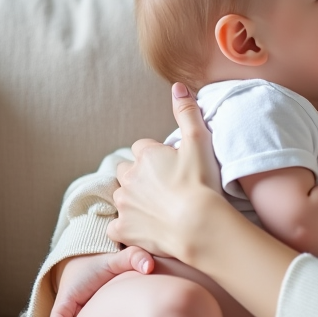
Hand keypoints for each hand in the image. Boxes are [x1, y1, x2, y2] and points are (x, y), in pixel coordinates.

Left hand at [107, 82, 232, 263]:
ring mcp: (124, 204)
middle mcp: (129, 177)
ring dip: (133, 200)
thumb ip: (187, 112)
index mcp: (145, 155)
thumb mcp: (199, 141)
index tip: (172, 166)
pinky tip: (142, 228)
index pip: (142, 148)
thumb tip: (178, 86)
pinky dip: (126, 227)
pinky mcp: (123, 229)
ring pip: (121, 197)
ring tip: (157, 209)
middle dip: (139, 176)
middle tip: (162, 187)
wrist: (199, 225)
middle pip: (127, 171)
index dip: (156, 156)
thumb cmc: (201, 182)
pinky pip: (116, 227)